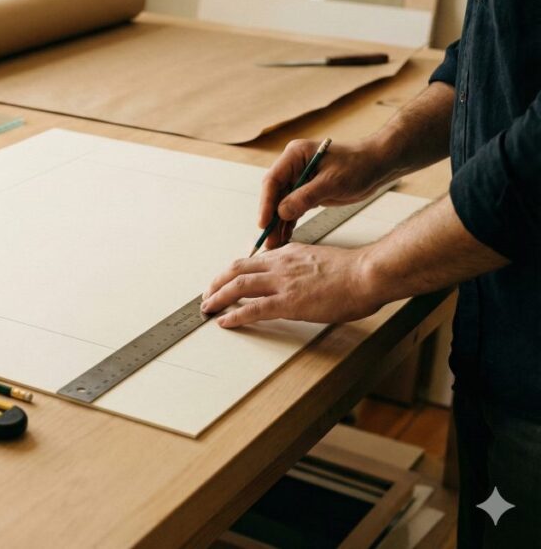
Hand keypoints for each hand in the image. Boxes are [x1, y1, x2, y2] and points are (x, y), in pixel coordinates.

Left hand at [201, 243, 384, 327]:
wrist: (368, 273)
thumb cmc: (355, 271)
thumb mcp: (321, 260)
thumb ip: (304, 267)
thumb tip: (300, 277)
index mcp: (289, 253)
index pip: (252, 260)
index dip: (234, 272)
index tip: (226, 281)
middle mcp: (280, 264)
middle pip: (236, 270)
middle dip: (217, 282)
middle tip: (208, 295)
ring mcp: (283, 283)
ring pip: (238, 287)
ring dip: (218, 298)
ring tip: (207, 308)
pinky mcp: (288, 302)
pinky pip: (253, 309)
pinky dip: (234, 316)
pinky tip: (225, 322)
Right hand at [259, 138, 392, 249]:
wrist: (376, 165)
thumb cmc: (358, 166)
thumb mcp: (332, 182)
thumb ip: (306, 197)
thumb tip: (282, 212)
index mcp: (295, 156)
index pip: (273, 180)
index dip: (266, 203)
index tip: (264, 222)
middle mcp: (293, 167)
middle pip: (274, 195)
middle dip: (270, 218)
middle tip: (268, 239)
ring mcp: (298, 180)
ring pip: (281, 205)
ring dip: (278, 224)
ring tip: (274, 244)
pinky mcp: (306, 192)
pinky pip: (292, 209)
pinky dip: (289, 223)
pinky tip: (284, 237)